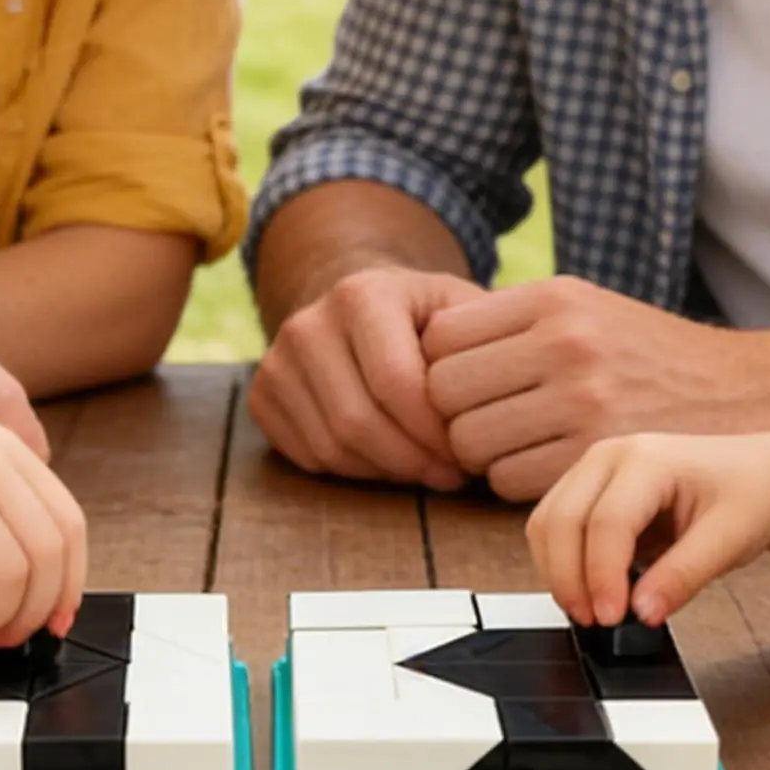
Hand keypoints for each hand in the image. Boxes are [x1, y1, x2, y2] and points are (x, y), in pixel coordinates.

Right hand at [250, 267, 479, 487]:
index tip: (470, 453)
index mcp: (361, 294)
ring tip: (425, 470)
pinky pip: (307, 457)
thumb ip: (484, 340)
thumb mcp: (461, 310)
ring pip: (331, 447)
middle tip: (451, 474)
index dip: (436, 432)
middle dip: (413, 461)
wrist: (359, 307)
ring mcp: (276, 361)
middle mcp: (307, 324)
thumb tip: (508, 389)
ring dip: (386, 472)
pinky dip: (353, 472)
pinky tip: (387, 461)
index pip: (396, 383)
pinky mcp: (262, 396)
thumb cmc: (425, 317)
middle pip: (357, 422)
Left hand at [425, 276, 769, 500]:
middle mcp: (566, 343)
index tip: (463, 385)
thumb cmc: (644, 356)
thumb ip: (509, 323)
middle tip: (481, 422)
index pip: (439, 338)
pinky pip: (507, 483)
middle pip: (441, 392)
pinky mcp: (597, 458)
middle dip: (450, 415)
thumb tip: (418, 344)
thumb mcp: (583, 309)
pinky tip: (542, 468)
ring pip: (468, 443)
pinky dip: (514, 483)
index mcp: (554, 299)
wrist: (747, 394)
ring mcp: (582, 401)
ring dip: (481, 455)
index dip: (439, 368)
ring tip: (514, 445)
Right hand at [526, 432, 769, 626]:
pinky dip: (560, 561)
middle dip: (568, 577)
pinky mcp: (585, 489)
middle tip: (591, 621)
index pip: (608, 521)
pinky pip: (553, 525)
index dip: (603, 575)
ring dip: (557, 571)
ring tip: (587, 611)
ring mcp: (592, 470)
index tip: (611, 618)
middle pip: (562, 519)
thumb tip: (642, 613)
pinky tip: (587, 589)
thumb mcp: (732, 539)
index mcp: (647, 458)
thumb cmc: (748, 496)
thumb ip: (684, 576)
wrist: (756, 474)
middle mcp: (609, 457)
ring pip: (546, 522)